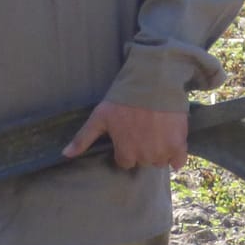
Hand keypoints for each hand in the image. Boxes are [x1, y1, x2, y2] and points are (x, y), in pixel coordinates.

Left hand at [63, 100, 188, 171]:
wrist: (153, 82)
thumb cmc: (123, 99)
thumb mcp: (100, 117)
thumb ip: (83, 138)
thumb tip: (65, 155)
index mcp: (126, 152)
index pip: (125, 162)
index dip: (125, 149)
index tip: (128, 135)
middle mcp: (144, 156)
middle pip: (143, 161)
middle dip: (141, 149)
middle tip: (142, 130)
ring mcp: (163, 151)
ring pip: (159, 161)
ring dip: (158, 152)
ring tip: (155, 133)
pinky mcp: (179, 143)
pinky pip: (178, 161)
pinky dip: (175, 156)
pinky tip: (170, 143)